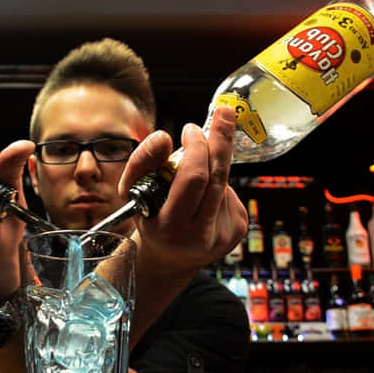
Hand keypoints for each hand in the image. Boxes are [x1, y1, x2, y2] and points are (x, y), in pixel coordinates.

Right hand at [119, 106, 247, 274]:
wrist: (169, 258)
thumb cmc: (150, 218)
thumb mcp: (135, 193)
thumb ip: (142, 161)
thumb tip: (165, 138)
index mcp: (172, 229)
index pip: (193, 179)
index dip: (196, 148)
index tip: (190, 129)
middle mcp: (201, 236)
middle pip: (218, 175)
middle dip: (220, 139)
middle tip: (223, 114)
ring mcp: (224, 235)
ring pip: (224, 181)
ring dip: (212, 164)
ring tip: (195, 171)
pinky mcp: (238, 229)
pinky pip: (230, 191)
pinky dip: (217, 183)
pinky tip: (204, 194)